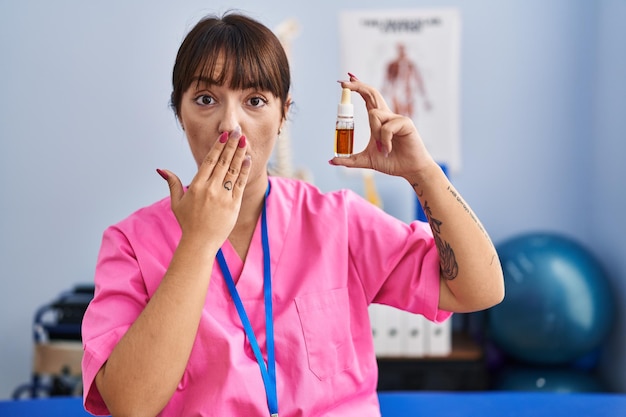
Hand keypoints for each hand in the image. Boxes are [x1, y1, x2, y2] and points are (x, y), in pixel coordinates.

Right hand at [157, 128, 250, 248]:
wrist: (200, 243)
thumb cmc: (188, 222)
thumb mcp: (177, 202)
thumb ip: (172, 183)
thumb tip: (161, 169)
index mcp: (197, 186)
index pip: (209, 161)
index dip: (217, 147)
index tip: (223, 135)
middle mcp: (210, 189)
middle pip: (223, 162)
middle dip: (231, 145)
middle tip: (237, 131)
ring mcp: (223, 196)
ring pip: (233, 170)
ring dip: (239, 154)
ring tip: (244, 141)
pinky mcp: (234, 204)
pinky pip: (241, 183)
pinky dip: (244, 171)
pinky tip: (248, 159)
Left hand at [330, 75, 435, 179]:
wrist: (410, 170)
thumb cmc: (392, 163)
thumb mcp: (366, 160)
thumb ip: (349, 160)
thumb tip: (331, 160)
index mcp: (378, 121)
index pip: (366, 99)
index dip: (357, 88)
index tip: (344, 82)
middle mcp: (387, 116)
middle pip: (372, 93)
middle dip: (357, 86)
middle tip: (343, 82)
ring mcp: (396, 118)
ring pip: (374, 114)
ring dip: (374, 132)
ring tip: (382, 149)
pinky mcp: (405, 123)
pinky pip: (386, 127)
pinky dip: (384, 140)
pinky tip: (388, 150)